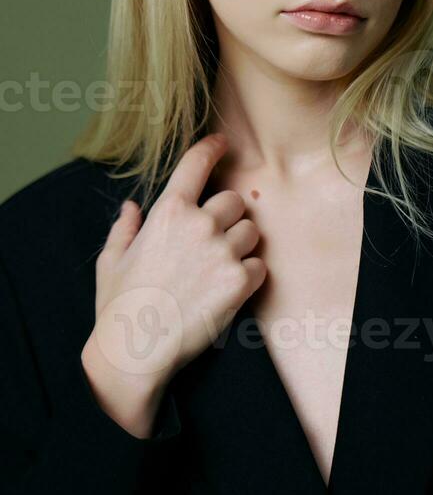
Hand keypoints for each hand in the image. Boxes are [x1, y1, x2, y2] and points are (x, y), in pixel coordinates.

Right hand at [83, 133, 266, 400]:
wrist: (134, 351)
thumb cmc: (118, 305)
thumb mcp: (111, 260)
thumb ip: (124, 228)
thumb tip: (131, 208)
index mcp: (167, 212)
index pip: (197, 164)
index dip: (212, 148)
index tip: (223, 143)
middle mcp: (199, 224)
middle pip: (235, 201)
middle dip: (228, 216)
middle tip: (214, 240)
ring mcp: (222, 252)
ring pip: (252, 231)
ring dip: (242, 244)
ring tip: (220, 267)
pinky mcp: (239, 282)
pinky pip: (260, 265)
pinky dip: (250, 275)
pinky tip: (230, 289)